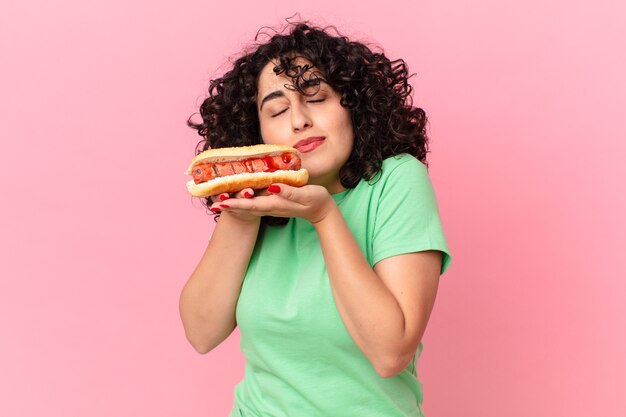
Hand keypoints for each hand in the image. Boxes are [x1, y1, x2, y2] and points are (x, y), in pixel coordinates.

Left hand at [209, 184, 335, 223]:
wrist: (322, 210)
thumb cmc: (316, 200)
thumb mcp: (305, 194)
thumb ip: (289, 192)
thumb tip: (272, 187)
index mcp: (276, 204)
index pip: (252, 204)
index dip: (236, 203)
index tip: (222, 203)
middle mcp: (270, 207)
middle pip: (246, 207)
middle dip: (230, 205)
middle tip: (212, 205)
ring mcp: (271, 207)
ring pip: (248, 206)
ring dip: (234, 204)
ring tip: (218, 202)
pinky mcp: (273, 204)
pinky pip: (254, 204)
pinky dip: (243, 202)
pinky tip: (236, 198)